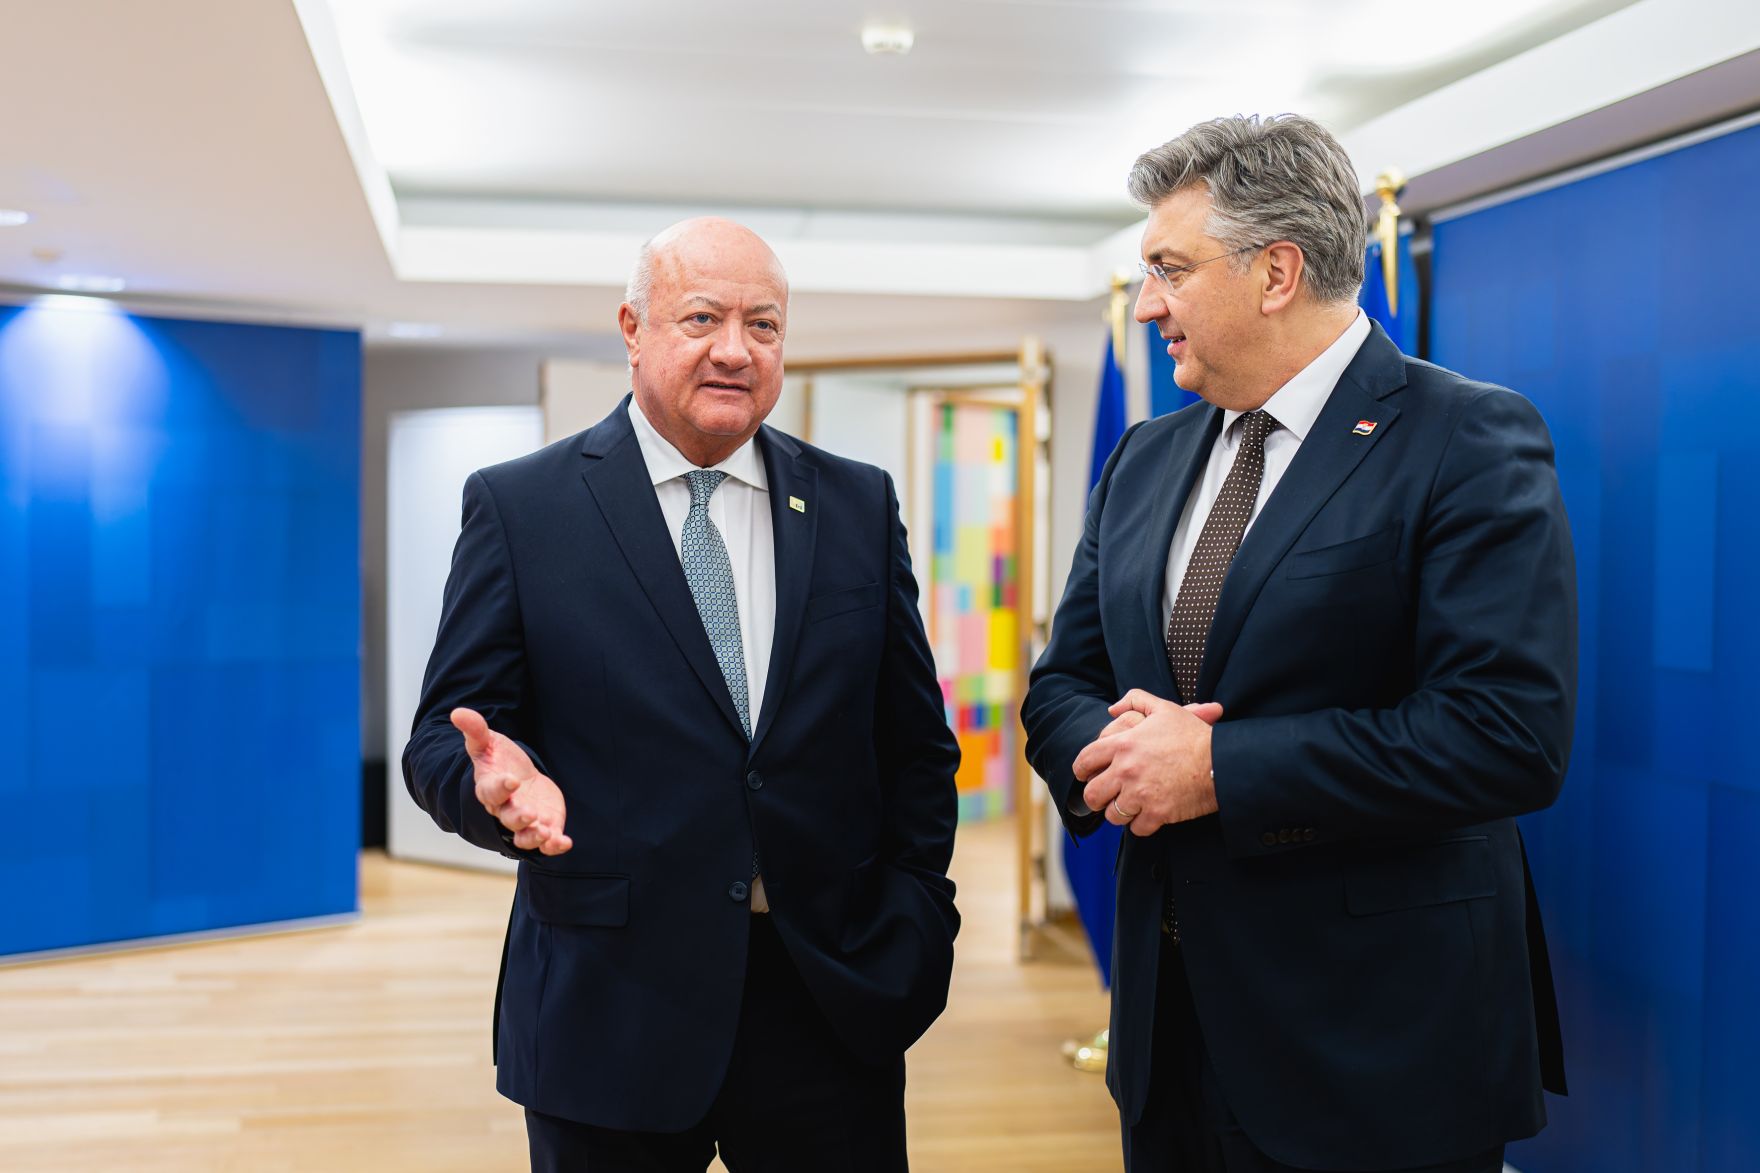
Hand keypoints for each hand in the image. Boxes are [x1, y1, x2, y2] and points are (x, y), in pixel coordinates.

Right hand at [451, 707, 572, 855]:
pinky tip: (564, 842)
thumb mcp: (488, 742)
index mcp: (490, 788)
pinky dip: (554, 845)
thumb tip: (458, 712)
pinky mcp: (543, 826)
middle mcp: (505, 809)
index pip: (491, 791)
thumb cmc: (499, 760)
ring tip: (546, 833)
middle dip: (519, 818)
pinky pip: (546, 842)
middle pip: (509, 819)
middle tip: (530, 814)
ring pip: (525, 837)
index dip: (500, 787)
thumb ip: (475, 730)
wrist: (518, 777)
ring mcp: (525, 820)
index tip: (511, 780)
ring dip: (534, 837)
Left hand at [1074, 693, 1222, 834]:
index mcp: (1123, 744)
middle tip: (1106, 796)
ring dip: (1120, 812)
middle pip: (1092, 794)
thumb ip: (1135, 701)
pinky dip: (1142, 825)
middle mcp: (1126, 770)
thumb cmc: (1193, 735)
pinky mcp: (1157, 814)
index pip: (1084, 761)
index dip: (1082, 771)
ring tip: (1130, 806)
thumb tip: (1112, 710)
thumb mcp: (1164, 709)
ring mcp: (1140, 794)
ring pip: (1112, 815)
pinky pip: (1136, 829)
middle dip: (1097, 797)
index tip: (1086, 776)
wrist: (1222, 761)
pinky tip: (1150, 816)